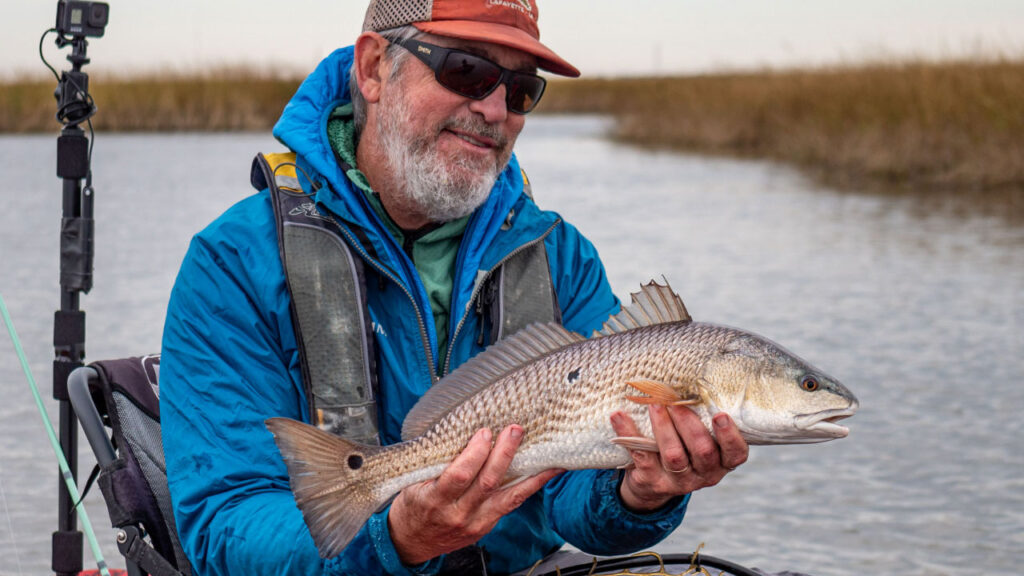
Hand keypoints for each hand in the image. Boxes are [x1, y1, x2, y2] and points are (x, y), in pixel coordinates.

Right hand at [387, 425, 563, 564]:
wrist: (410, 542)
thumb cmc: (413, 505)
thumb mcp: (415, 483)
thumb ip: (439, 465)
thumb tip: (467, 434)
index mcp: (435, 500)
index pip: (460, 475)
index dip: (475, 453)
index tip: (484, 432)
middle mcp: (458, 515)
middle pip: (487, 483)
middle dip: (504, 454)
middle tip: (515, 430)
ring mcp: (475, 524)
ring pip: (508, 497)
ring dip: (529, 474)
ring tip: (545, 454)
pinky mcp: (486, 527)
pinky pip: (511, 505)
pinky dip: (529, 487)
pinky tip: (544, 473)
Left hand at [610, 406, 747, 511]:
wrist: (651, 482)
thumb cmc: (682, 446)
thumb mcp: (698, 437)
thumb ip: (703, 416)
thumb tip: (693, 373)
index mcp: (722, 462)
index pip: (736, 453)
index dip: (730, 436)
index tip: (720, 414)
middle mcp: (704, 475)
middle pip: (703, 452)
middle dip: (689, 424)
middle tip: (676, 402)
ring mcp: (679, 481)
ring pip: (674, 456)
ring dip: (663, 427)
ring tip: (654, 405)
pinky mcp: (652, 482)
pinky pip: (641, 457)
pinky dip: (629, 434)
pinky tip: (619, 416)